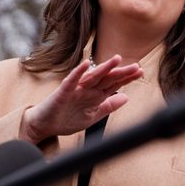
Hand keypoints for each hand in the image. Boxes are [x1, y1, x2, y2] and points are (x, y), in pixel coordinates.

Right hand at [20, 55, 142, 142]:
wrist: (44, 126)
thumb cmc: (66, 119)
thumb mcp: (92, 116)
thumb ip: (108, 106)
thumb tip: (126, 98)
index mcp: (95, 95)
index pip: (114, 84)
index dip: (126, 78)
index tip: (140, 72)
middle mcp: (87, 89)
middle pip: (107, 78)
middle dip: (121, 73)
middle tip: (136, 66)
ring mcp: (75, 89)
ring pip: (92, 76)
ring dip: (104, 68)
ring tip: (117, 59)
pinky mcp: (63, 91)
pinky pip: (71, 80)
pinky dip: (79, 72)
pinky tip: (87, 64)